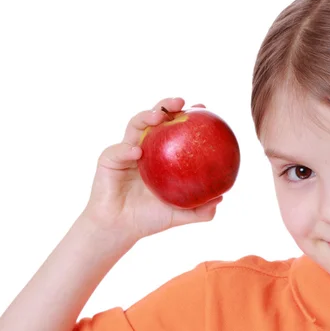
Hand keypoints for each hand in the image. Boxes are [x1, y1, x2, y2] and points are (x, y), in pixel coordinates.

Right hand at [80, 97, 222, 244]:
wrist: (119, 229)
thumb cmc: (148, 219)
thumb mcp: (178, 214)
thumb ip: (199, 210)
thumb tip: (221, 198)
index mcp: (160, 155)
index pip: (174, 129)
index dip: (187, 115)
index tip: (203, 108)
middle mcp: (143, 147)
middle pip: (154, 119)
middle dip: (166, 105)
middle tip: (181, 102)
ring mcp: (125, 151)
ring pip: (135, 125)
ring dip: (146, 117)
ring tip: (158, 117)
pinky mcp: (108, 160)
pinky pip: (118, 151)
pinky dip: (126, 150)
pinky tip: (137, 153)